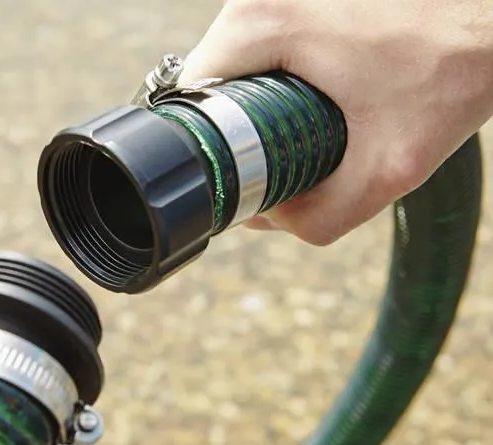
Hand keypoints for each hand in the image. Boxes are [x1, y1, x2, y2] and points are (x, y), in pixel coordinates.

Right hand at [180, 0, 492, 244]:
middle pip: (214, 71)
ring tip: (313, 107)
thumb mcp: (388, 168)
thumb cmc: (455, 70)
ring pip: (239, 49)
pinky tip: (324, 78)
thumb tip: (265, 217)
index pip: (195, 93)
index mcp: (264, 21)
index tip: (247, 162)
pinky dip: (282, 60)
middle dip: (239, 117)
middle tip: (290, 141)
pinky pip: (267, 29)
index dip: (212, 141)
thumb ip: (319, 215)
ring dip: (259, 88)